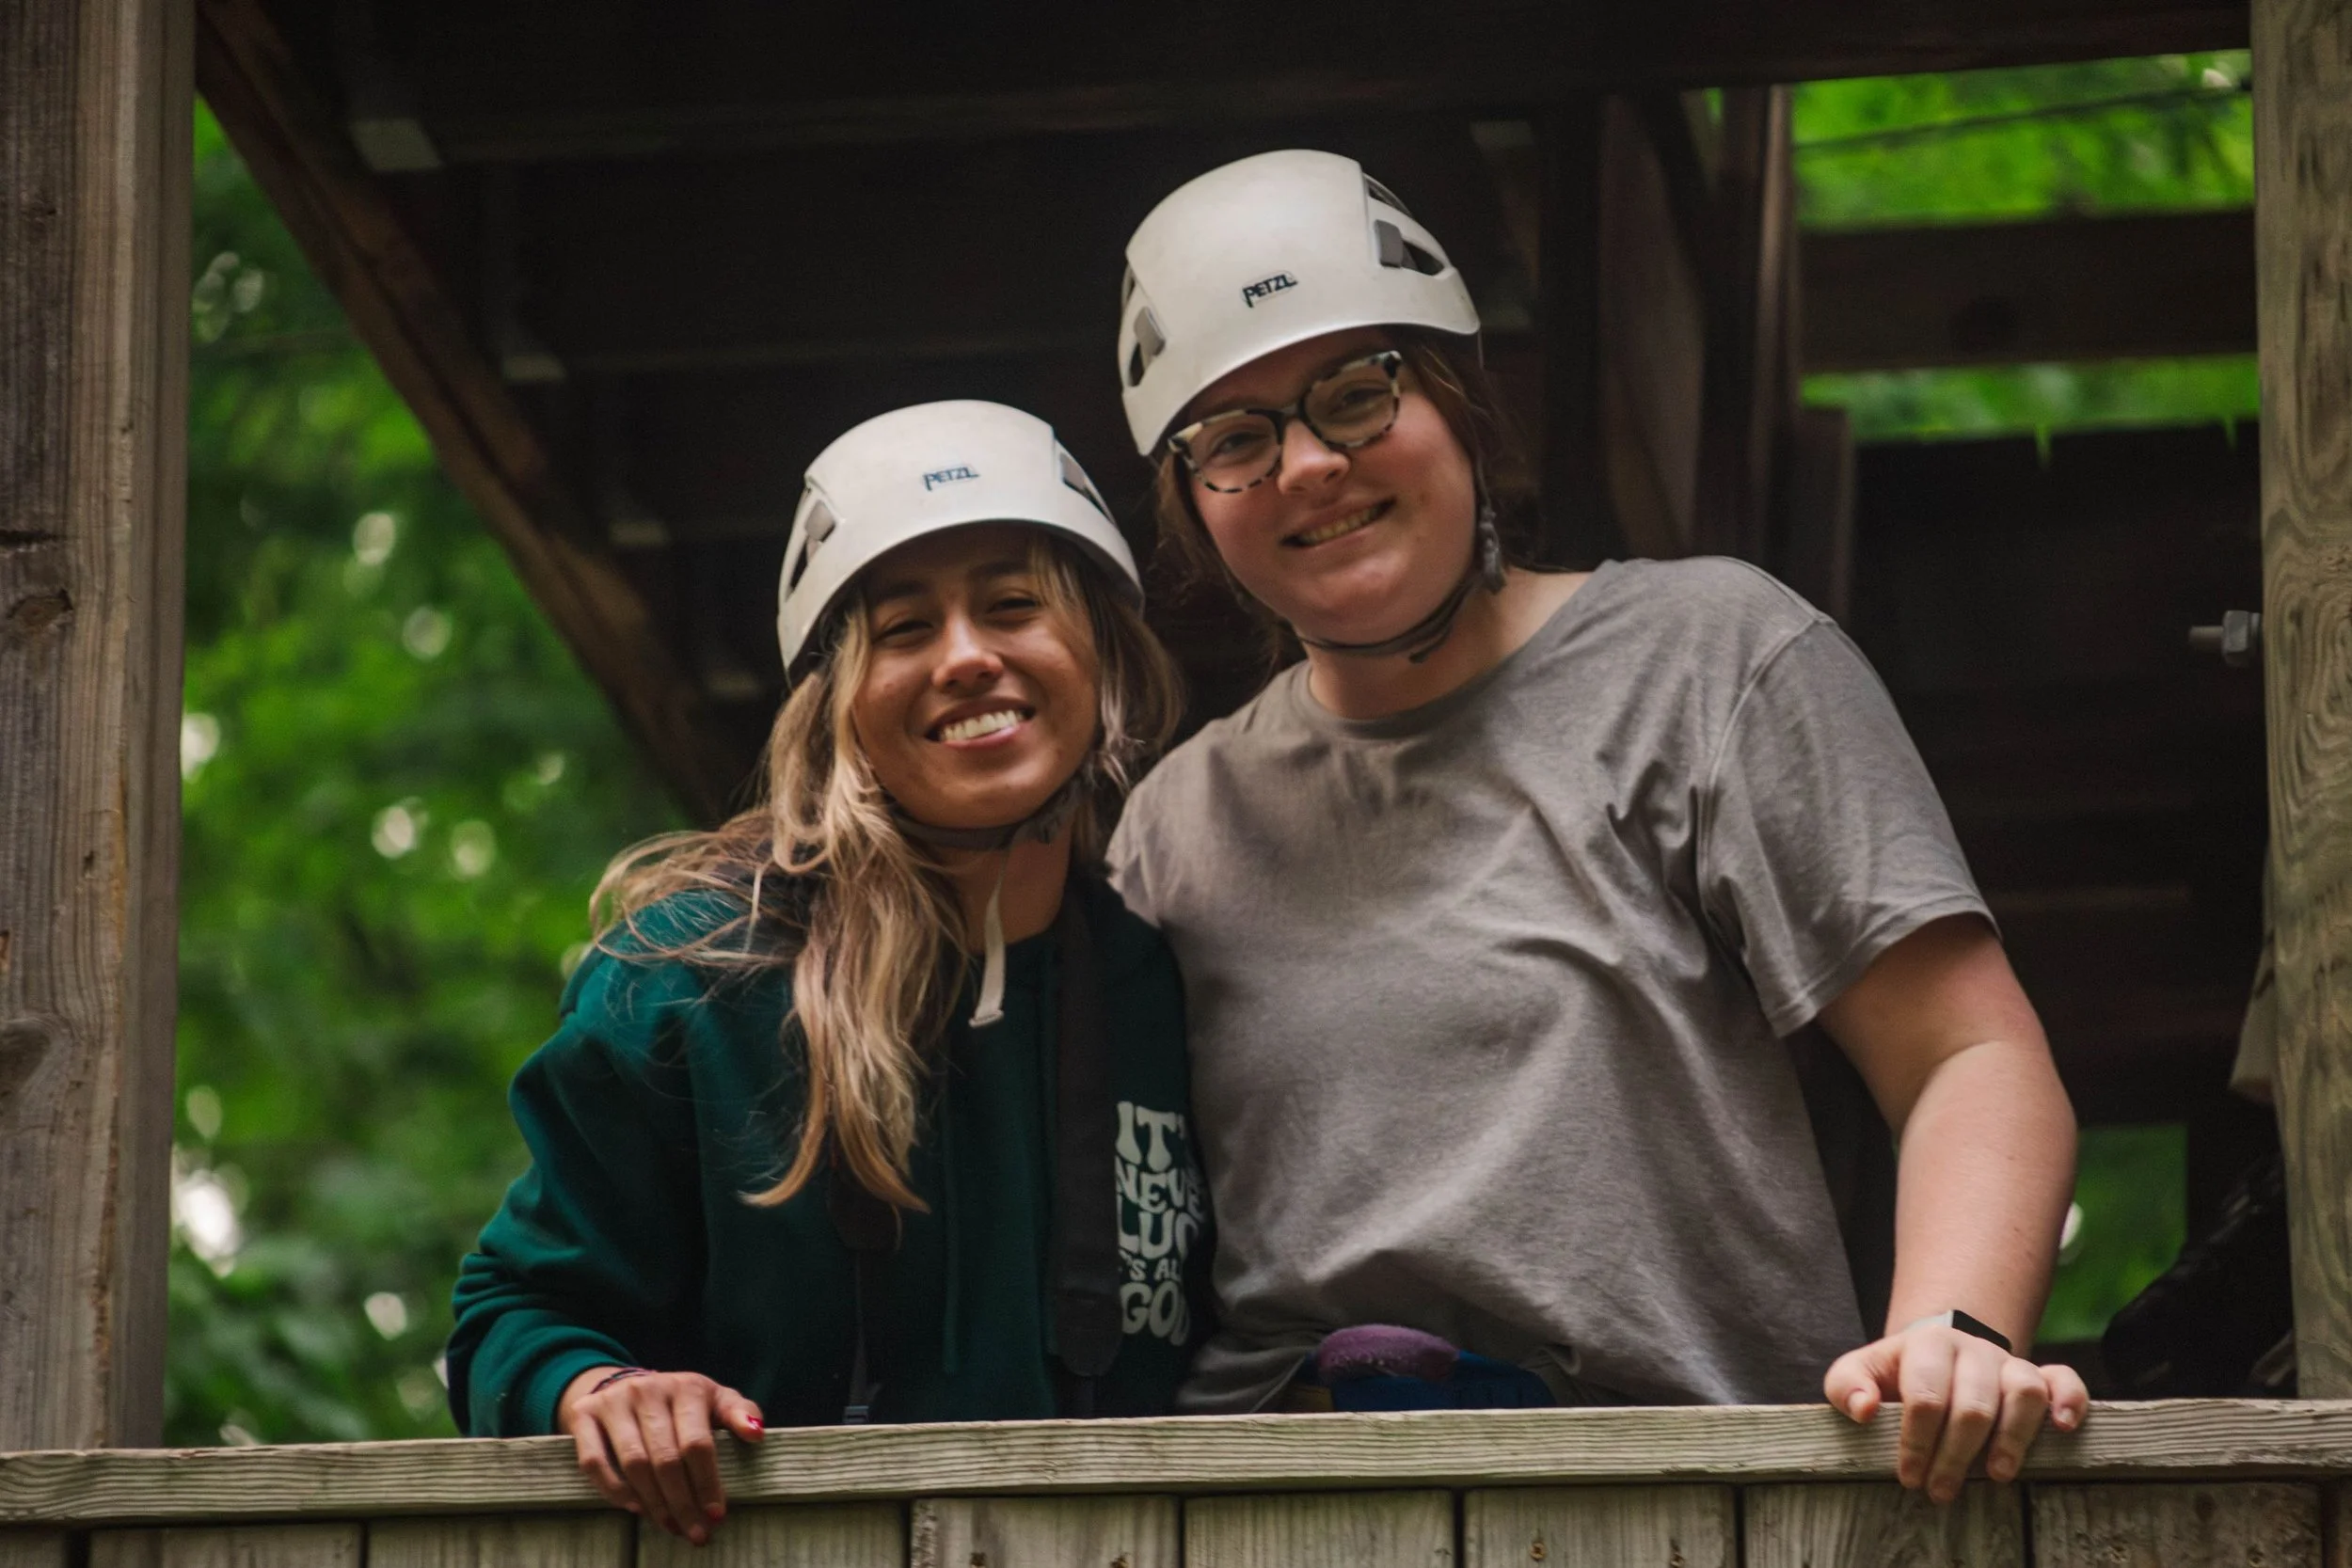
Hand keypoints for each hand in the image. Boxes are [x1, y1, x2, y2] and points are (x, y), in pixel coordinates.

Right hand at [558, 1366, 764, 1542]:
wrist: (627, 1386)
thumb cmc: (682, 1405)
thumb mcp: (715, 1401)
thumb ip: (740, 1414)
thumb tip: (757, 1434)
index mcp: (687, 1387)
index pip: (698, 1443)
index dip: (708, 1483)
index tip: (717, 1515)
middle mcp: (648, 1389)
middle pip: (666, 1458)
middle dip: (683, 1502)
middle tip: (695, 1533)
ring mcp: (613, 1401)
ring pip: (633, 1463)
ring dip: (653, 1503)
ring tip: (670, 1526)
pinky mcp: (584, 1414)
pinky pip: (594, 1462)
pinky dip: (614, 1490)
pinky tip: (636, 1508)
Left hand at [1824, 1322, 2087, 1502]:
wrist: (1936, 1353)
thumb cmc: (1896, 1375)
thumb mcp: (1859, 1372)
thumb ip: (1847, 1386)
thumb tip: (1864, 1410)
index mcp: (1928, 1344)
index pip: (1925, 1396)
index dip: (1917, 1442)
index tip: (1908, 1477)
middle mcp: (1973, 1348)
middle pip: (1974, 1404)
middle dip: (1955, 1455)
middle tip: (1940, 1492)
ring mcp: (2010, 1362)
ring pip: (2024, 1393)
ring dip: (2013, 1439)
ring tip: (1995, 1475)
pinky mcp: (2040, 1376)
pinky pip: (2065, 1380)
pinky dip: (2070, 1401)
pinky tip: (2063, 1429)